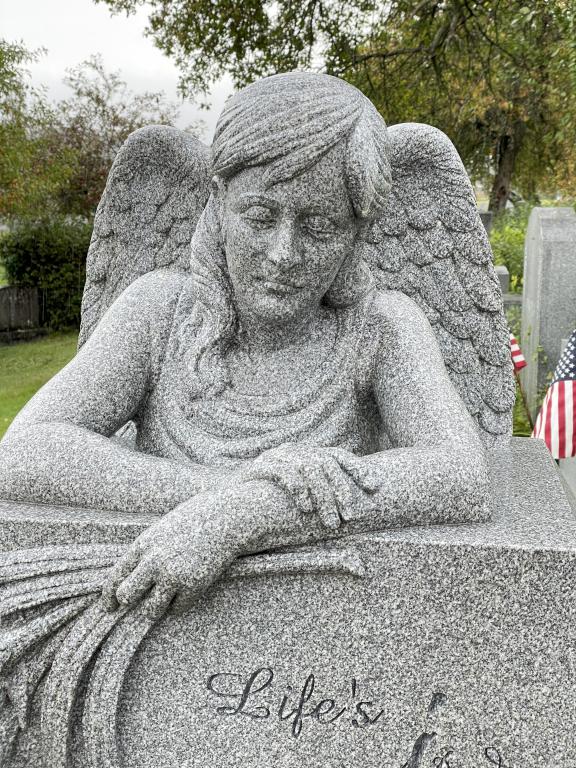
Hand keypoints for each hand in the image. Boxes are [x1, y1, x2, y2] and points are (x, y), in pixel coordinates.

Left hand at [101, 490, 242, 618]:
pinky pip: (178, 608)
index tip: (110, 607)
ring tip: (163, 600)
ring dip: (155, 608)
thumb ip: (145, 552)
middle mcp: (154, 561)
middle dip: (128, 603)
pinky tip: (187, 590)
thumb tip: (131, 580)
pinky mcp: (193, 586)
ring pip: (151, 610)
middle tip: (135, 605)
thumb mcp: (161, 530)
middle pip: (126, 596)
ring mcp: (173, 575)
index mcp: (143, 544)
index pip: (115, 577)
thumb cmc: (194, 520)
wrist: (226, 517)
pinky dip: (180, 603)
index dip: (109, 597)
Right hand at [240, 443, 374, 529]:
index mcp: (305, 454)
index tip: (374, 487)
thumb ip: (322, 496)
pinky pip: (283, 473)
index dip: (358, 469)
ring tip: (331, 522)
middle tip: (350, 517)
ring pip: (308, 468)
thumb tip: (355, 508)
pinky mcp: (258, 468)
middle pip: (325, 462)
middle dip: (341, 490)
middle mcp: (292, 451)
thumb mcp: (300, 499)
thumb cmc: (268, 506)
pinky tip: (305, 509)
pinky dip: (298, 490)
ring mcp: (275, 457)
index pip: (337, 455)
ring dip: (323, 497)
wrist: (228, 506)